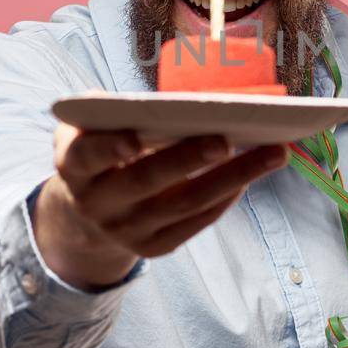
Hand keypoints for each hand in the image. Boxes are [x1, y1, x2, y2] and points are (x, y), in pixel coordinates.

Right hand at [35, 124, 287, 288]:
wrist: (84, 213)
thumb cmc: (99, 151)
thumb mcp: (87, 129)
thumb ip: (109, 112)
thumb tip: (168, 100)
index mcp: (74, 165)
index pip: (87, 156)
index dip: (108, 147)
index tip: (134, 136)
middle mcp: (96, 203)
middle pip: (145, 181)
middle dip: (186, 160)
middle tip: (225, 139)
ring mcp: (125, 230)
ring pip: (183, 204)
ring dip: (232, 177)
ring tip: (273, 152)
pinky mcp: (153, 247)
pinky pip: (194, 223)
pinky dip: (225, 197)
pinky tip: (252, 174)